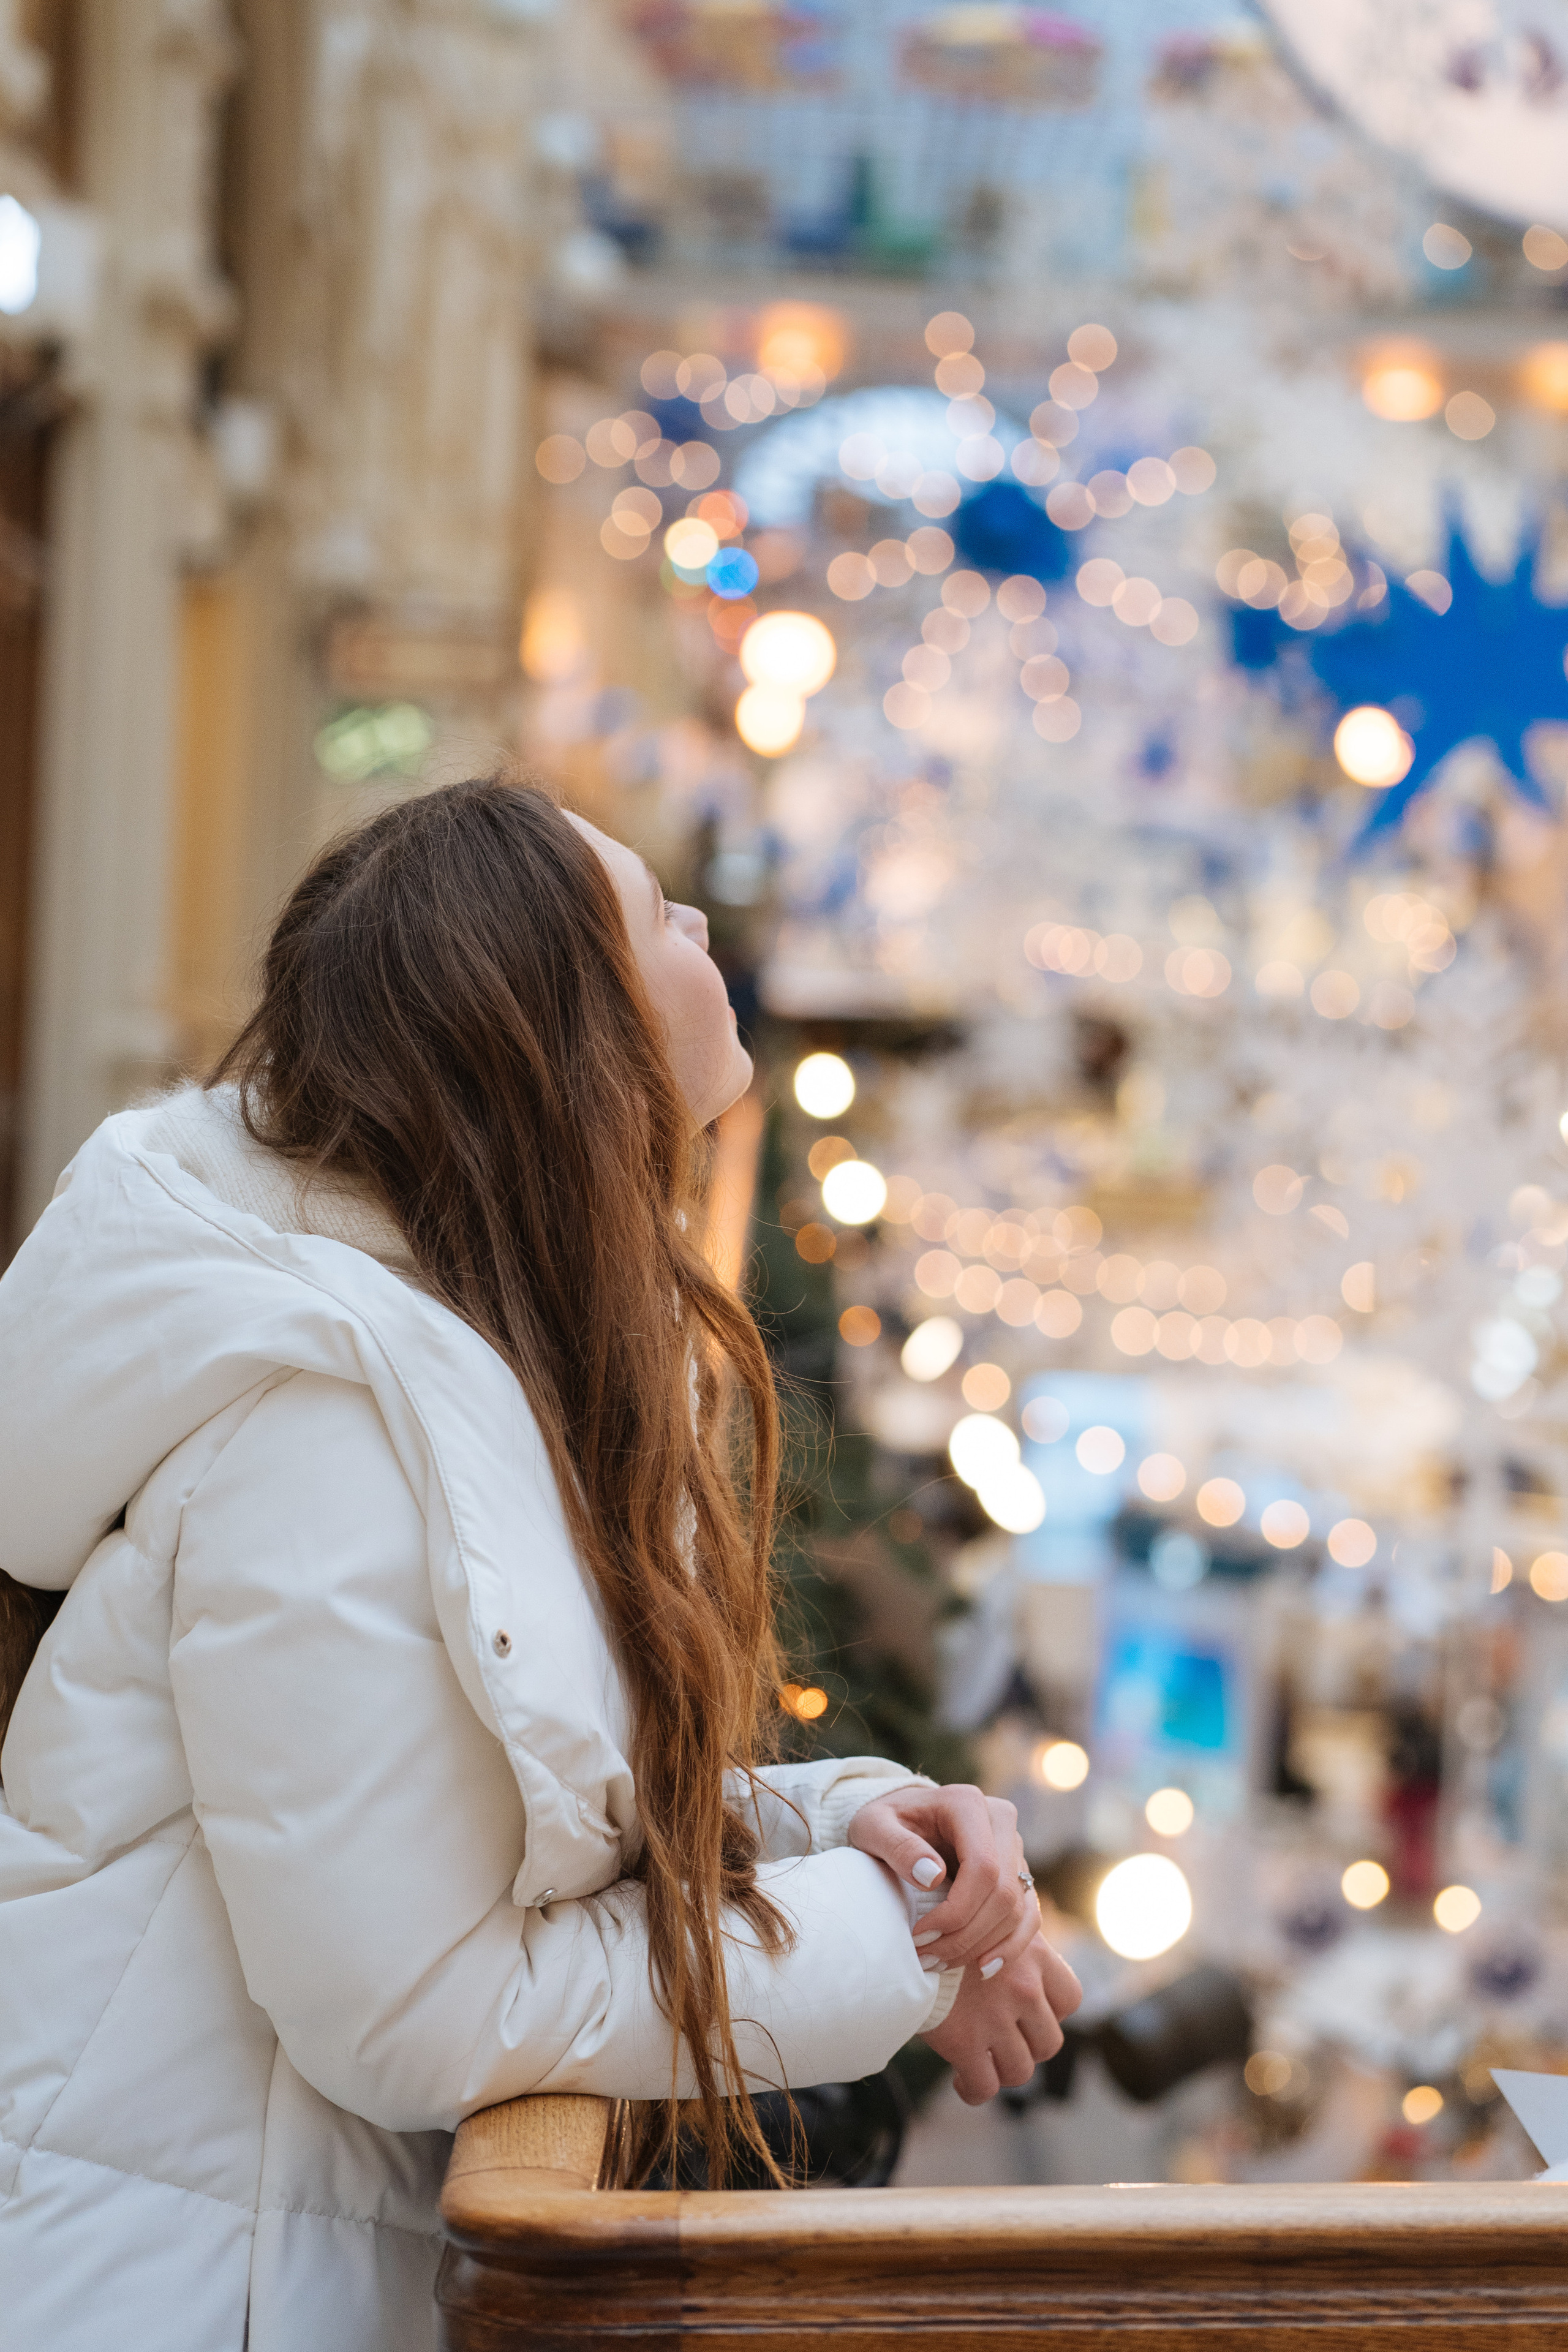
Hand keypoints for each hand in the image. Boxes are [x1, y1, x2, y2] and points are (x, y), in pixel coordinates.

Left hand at [848, 1781, 1036, 1972]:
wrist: (899, 1820)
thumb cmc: (884, 1823)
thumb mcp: (872, 1826)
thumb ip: (897, 1846)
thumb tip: (933, 1877)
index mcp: (968, 1804)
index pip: (983, 1867)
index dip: (956, 1911)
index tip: (918, 1935)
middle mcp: (1000, 1821)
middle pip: (1003, 1893)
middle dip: (965, 1935)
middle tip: (926, 1958)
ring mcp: (1014, 1848)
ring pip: (1016, 1910)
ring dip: (981, 1946)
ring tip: (938, 1964)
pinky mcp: (1018, 1873)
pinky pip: (1028, 1916)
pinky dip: (1010, 1946)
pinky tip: (983, 1968)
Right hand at [921, 1933, 1083, 2104]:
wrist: (899, 1932)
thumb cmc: (939, 1924)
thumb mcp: (986, 1921)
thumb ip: (1009, 1947)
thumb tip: (1014, 1972)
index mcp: (1032, 1953)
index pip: (1070, 1998)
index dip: (1051, 2013)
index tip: (1028, 2014)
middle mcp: (1022, 1987)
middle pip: (1049, 2042)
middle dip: (1027, 2048)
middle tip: (1002, 2042)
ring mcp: (995, 2017)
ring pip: (1021, 2070)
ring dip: (1003, 2071)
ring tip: (983, 2063)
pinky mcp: (964, 2042)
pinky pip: (985, 2087)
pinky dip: (974, 2090)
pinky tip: (961, 2079)